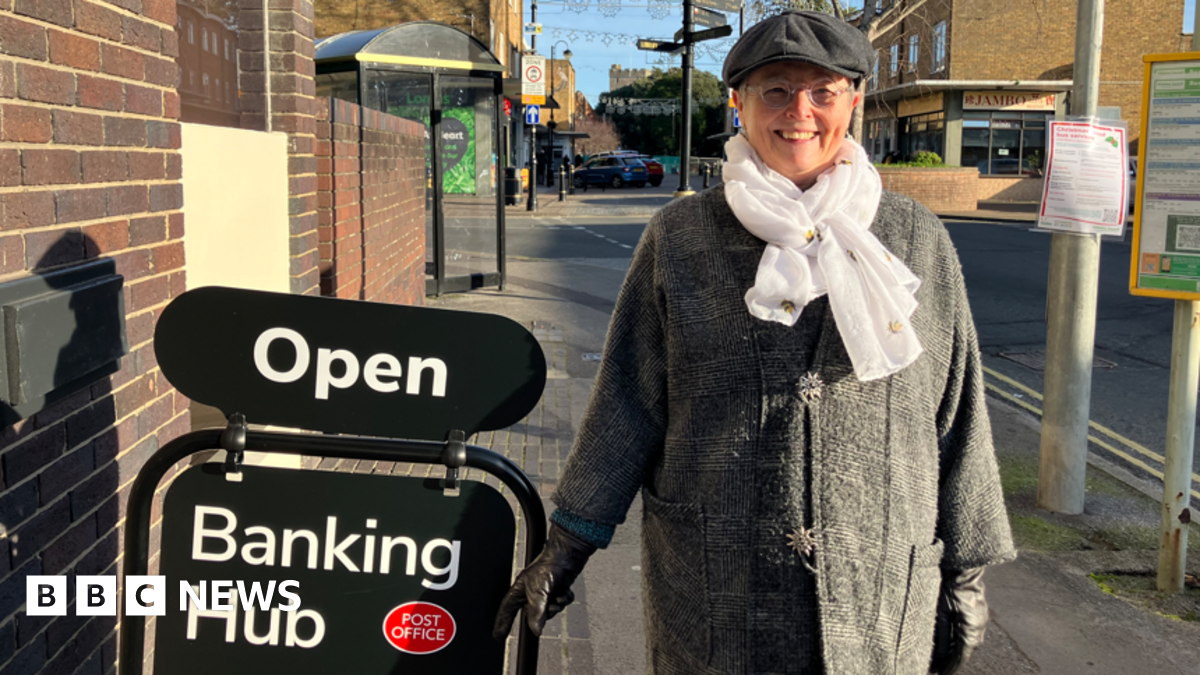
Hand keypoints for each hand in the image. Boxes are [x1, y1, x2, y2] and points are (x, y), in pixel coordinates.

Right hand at [493, 523, 596, 640]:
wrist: (567, 555)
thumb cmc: (547, 565)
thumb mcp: (538, 592)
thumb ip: (536, 612)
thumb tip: (536, 630)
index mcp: (519, 590)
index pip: (507, 610)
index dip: (502, 623)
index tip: (499, 636)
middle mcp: (531, 593)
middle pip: (533, 615)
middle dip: (543, 612)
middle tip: (548, 604)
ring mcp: (545, 593)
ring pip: (549, 612)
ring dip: (556, 605)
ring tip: (557, 594)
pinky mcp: (557, 591)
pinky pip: (561, 604)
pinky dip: (564, 599)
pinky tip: (564, 590)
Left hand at [929, 567, 988, 674]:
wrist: (962, 569)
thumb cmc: (948, 589)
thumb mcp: (940, 614)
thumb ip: (941, 637)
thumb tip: (938, 658)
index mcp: (970, 631)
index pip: (960, 656)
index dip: (950, 667)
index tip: (939, 674)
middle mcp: (979, 629)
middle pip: (965, 651)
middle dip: (952, 661)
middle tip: (938, 669)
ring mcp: (982, 621)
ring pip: (969, 643)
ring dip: (957, 651)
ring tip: (943, 659)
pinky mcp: (980, 614)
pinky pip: (972, 633)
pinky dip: (961, 640)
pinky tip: (952, 642)